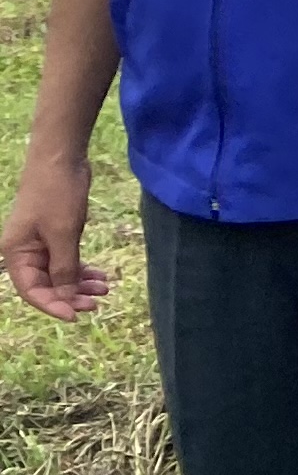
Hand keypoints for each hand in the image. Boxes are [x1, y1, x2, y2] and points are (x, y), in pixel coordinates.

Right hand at [4, 152, 109, 321]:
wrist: (62, 158)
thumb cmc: (57, 194)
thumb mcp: (63, 234)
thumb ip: (64, 268)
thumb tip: (66, 298)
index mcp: (16, 253)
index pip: (32, 290)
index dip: (53, 305)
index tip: (76, 316)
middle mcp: (25, 252)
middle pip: (47, 285)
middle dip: (70, 296)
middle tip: (97, 303)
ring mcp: (41, 243)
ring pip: (60, 274)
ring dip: (80, 284)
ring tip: (104, 290)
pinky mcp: (57, 234)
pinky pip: (68, 260)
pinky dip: (82, 270)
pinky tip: (100, 277)